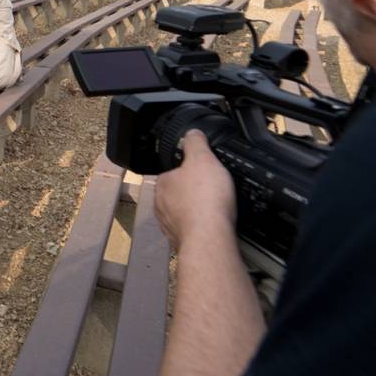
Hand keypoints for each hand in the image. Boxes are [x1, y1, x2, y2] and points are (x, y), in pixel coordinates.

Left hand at [154, 131, 236, 252]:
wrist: (209, 238)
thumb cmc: (205, 200)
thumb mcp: (203, 159)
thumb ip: (196, 143)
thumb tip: (192, 133)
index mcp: (162, 183)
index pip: (172, 172)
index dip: (189, 172)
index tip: (203, 174)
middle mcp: (160, 205)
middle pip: (178, 193)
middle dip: (193, 193)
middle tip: (212, 192)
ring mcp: (169, 225)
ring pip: (183, 213)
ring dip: (197, 211)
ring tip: (215, 209)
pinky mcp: (180, 241)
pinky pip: (192, 230)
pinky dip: (201, 227)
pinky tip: (213, 225)